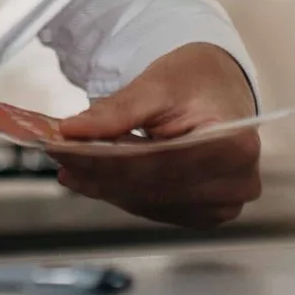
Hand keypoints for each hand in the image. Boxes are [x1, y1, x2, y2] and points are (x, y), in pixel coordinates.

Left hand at [45, 43, 261, 227]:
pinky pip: (154, 207)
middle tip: (58, 154)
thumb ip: (116, 110)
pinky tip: (93, 176)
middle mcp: (236, 184)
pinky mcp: (206, 214)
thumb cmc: (198, 81)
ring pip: (148, 202)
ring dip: (105, 185)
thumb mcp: (158, 83)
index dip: (107, 159)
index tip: (65, 148)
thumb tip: (72, 130)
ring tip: (70, 164)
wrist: (219, 90)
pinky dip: (121, 191)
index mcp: (234, 146)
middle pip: (152, 187)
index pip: (159, 163)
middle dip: (98, 171)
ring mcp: (223, 205)